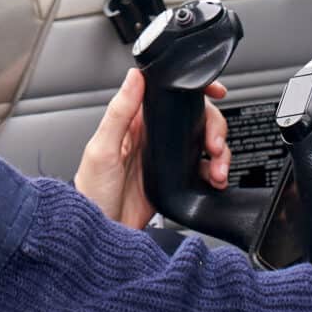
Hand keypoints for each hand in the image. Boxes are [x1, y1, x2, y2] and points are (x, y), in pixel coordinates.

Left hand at [75, 67, 230, 229]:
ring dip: (218, 152)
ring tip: (218, 170)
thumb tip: (134, 76)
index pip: (168, 95)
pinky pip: (202, 169)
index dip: (193, 89)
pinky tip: (215, 180)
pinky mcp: (175, 180)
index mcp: (134, 123)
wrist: (102, 235)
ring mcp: (167, 158)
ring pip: (203, 142)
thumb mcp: (102, 150)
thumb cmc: (92, 193)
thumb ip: (119, 112)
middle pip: (194, 118)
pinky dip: (215, 172)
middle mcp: (153, 137)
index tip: (213, 90)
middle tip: (214, 145)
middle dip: (213, 128)